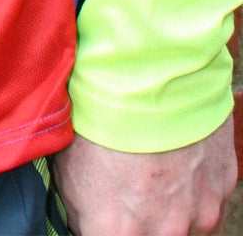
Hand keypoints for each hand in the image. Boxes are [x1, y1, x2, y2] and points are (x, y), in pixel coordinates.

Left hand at [52, 116, 235, 234]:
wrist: (148, 71)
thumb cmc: (99, 112)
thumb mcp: (67, 165)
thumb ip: (80, 209)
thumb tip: (87, 220)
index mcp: (116, 232)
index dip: (101, 226)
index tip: (101, 214)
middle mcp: (162, 234)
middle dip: (136, 222)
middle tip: (124, 188)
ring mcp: (198, 214)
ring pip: (181, 227)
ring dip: (167, 209)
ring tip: (150, 170)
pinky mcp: (222, 190)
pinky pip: (205, 204)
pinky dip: (192, 191)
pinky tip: (174, 160)